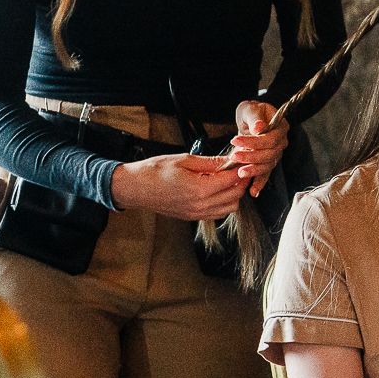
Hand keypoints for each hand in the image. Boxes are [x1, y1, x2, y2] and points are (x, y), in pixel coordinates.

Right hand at [110, 153, 247, 219]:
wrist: (135, 187)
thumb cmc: (155, 171)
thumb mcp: (184, 160)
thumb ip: (210, 162)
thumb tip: (229, 160)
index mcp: (199, 189)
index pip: (231, 181)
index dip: (241, 170)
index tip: (243, 162)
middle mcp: (200, 205)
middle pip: (235, 196)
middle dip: (241, 182)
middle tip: (240, 169)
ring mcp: (196, 214)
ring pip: (229, 208)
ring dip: (234, 194)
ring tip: (229, 180)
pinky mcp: (192, 217)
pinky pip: (217, 213)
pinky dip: (224, 203)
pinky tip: (218, 191)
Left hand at [228, 100, 289, 197]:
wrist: (252, 117)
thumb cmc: (251, 111)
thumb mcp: (251, 109)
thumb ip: (254, 117)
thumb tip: (259, 127)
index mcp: (281, 127)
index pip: (270, 139)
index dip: (254, 142)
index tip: (235, 140)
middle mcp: (281, 142)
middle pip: (270, 154)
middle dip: (251, 157)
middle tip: (234, 156)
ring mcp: (276, 153)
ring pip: (267, 165)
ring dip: (254, 170)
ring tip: (240, 173)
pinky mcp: (267, 161)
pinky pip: (266, 174)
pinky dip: (259, 183)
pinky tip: (253, 191)